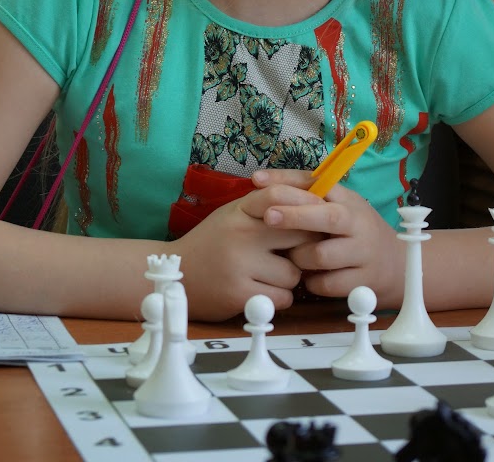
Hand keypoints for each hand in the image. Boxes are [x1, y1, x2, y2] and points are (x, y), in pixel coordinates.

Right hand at [173, 179, 322, 320]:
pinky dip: (279, 297)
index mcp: (240, 211)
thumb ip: (266, 206)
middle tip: (298, 250)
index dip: (304, 203)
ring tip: (273, 273)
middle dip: (305, 244)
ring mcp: (240, 265)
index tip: (316, 212)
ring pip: (294, 273)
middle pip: (298, 234)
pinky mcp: (239, 295)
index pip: (280, 195)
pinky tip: (265, 290)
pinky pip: (282, 298)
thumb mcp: (234, 213)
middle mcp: (241, 234)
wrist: (177, 274)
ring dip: (291, 277)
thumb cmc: (213, 241)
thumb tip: (312, 204)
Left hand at [253, 170, 403, 308]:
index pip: (317, 182)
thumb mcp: (341, 206)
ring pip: (320, 255)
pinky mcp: (362, 281)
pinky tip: (310, 276)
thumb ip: (310, 196)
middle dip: (294, 216)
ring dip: (299, 256)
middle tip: (268, 216)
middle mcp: (357, 223)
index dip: (287, 179)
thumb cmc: (356, 232)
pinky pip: (325, 284)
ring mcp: (362, 253)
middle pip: (326, 217)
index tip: (258, 180)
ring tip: (294, 255)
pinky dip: (312, 281)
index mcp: (348, 200)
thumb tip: (262, 183)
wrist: (396, 265)